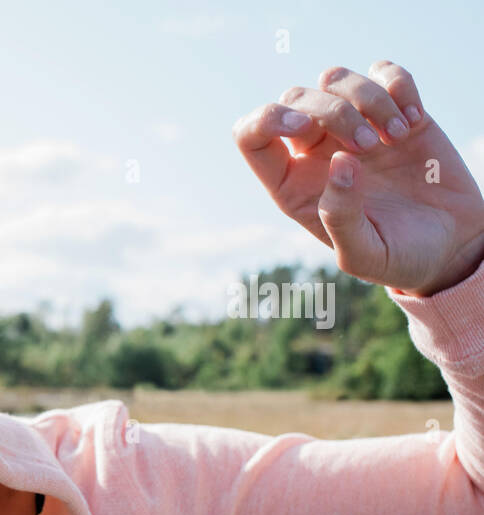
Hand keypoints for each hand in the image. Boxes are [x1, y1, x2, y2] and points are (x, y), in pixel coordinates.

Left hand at [233, 61, 483, 296]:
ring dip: (367, 98)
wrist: (450, 245)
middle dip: (332, 112)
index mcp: (291, 184)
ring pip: (334, 79)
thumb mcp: (363, 254)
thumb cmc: (398, 257)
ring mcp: (352, 127)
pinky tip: (414, 119)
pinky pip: (383, 72)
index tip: (304, 128)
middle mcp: (314, 151)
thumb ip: (341, 216)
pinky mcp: (392, 111)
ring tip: (398, 135)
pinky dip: (398, 85)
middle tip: (370, 147)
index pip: (251, 136)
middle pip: (296, 98)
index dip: (267, 120)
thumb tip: (339, 162)